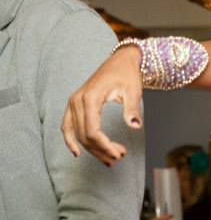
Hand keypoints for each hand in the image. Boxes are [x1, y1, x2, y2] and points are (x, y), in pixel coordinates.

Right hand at [62, 45, 143, 165]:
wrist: (121, 60)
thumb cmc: (127, 73)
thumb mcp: (133, 90)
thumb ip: (132, 108)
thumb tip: (134, 126)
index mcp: (91, 98)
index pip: (92, 131)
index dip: (104, 146)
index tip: (119, 154)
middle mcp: (77, 101)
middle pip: (84, 135)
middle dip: (101, 150)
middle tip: (119, 157)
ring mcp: (73, 102)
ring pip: (77, 133)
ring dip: (91, 149)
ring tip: (109, 159)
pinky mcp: (74, 104)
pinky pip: (67, 125)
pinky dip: (70, 139)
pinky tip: (77, 152)